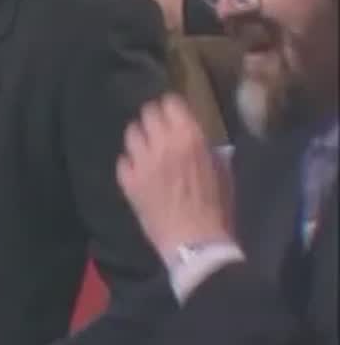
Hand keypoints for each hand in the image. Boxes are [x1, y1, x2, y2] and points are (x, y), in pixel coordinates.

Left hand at [118, 95, 234, 260]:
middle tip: (159, 131)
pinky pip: (123, 160)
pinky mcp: (127, 178)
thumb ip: (206, 148)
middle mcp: (161, 143)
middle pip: (147, 112)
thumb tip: (195, 136)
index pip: (170, 102)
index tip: (173, 115)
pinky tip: (139, 173)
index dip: (171, 108)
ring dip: (140, 139)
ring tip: (147, 150)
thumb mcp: (221, 171)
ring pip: (131, 132)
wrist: (195, 241)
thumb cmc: (217, 207)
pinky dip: (130, 164)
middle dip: (154, 119)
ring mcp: (141, 160)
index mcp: (189, 137)